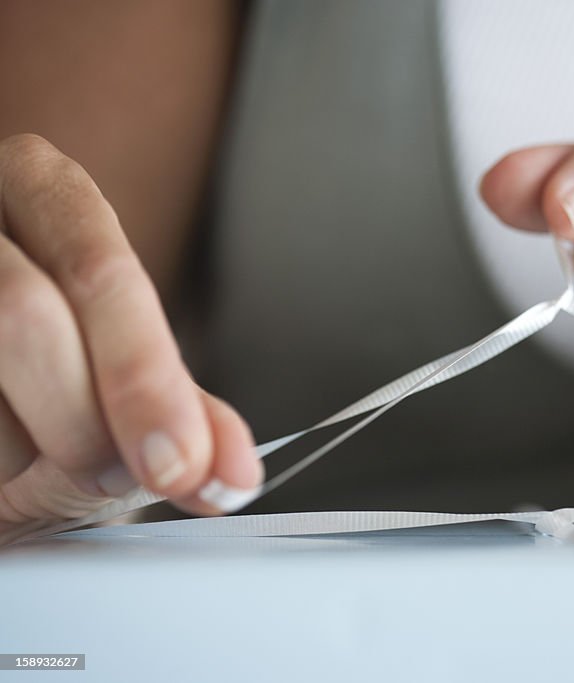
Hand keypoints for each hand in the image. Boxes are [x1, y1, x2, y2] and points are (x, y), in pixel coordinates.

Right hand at [0, 134, 261, 540]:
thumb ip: (177, 408)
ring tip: (31, 459)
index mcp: (42, 189)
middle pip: (23, 313)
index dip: (141, 376)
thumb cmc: (44, 376)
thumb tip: (232, 473)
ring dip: (14, 451)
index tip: (177, 464)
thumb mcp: (117, 378)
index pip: (100, 271)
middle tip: (115, 476)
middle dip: (83, 421)